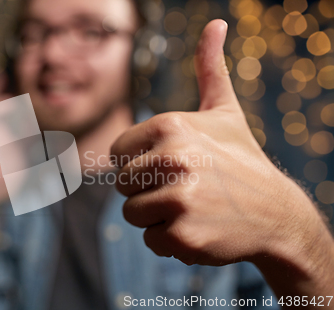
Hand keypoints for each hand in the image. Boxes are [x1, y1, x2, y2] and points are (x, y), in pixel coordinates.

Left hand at [110, 20, 330, 269]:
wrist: (276, 213)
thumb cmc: (240, 159)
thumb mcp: (223, 111)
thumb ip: (210, 69)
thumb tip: (215, 23)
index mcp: (169, 125)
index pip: (117, 154)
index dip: (139, 163)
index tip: (170, 165)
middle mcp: (171, 159)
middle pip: (122, 185)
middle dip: (148, 190)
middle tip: (187, 188)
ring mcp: (178, 199)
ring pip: (132, 214)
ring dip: (157, 216)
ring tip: (193, 207)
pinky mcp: (183, 236)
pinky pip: (151, 240)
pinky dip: (170, 241)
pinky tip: (200, 228)